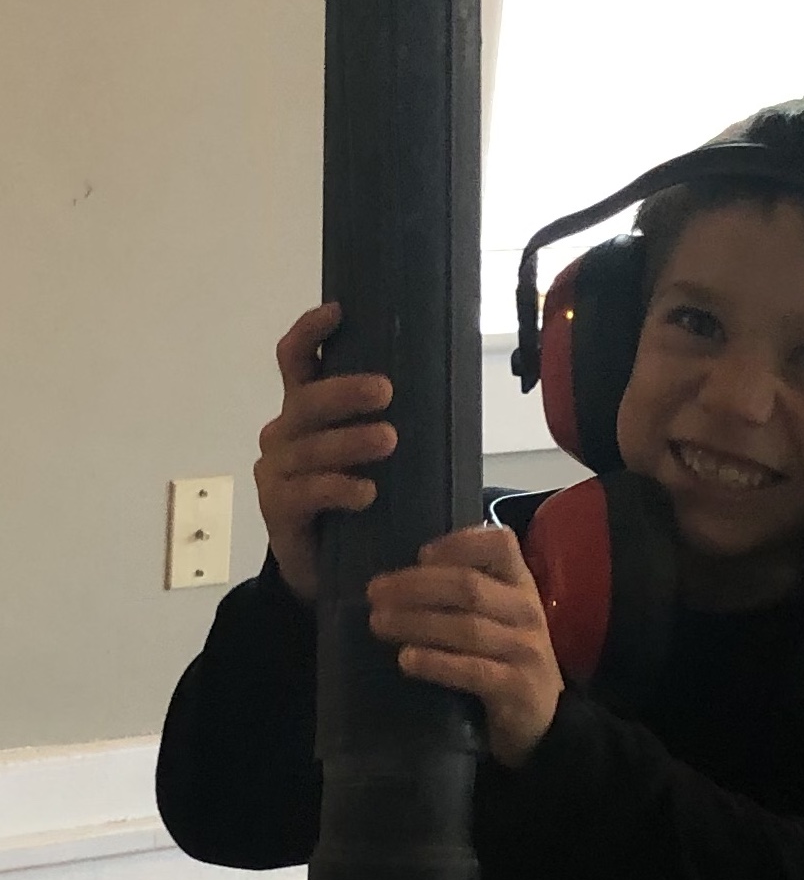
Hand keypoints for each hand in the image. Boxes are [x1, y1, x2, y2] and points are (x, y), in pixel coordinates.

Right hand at [255, 304, 396, 601]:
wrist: (331, 568)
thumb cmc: (361, 498)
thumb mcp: (380, 455)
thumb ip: (397, 420)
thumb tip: (452, 381)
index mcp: (306, 409)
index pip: (297, 360)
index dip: (311, 332)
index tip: (339, 311)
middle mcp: (284, 433)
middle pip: (306, 400)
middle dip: (343, 391)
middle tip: (386, 391)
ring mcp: (276, 471)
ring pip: (309, 447)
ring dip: (349, 441)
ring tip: (389, 439)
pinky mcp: (278, 509)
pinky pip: (306, 492)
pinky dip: (337, 488)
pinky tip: (366, 493)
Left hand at [367, 524, 563, 768]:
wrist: (541, 716)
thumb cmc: (504, 656)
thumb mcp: (496, 614)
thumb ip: (462, 591)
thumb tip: (401, 579)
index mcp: (520, 584)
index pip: (501, 545)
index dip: (459, 544)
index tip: (420, 554)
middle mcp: (527, 611)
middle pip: (469, 587)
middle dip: (416, 586)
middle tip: (374, 593)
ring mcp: (525, 650)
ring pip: (467, 628)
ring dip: (417, 623)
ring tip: (379, 623)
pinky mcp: (517, 688)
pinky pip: (473, 671)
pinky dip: (436, 663)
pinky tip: (406, 660)